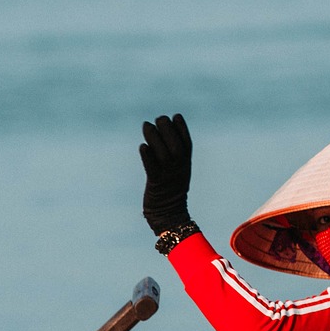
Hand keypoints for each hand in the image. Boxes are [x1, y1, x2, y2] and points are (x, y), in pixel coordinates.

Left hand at [139, 113, 192, 234]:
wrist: (169, 213)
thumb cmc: (171, 188)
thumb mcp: (178, 169)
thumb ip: (174, 152)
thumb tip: (163, 132)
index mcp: (186, 163)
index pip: (187, 141)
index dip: (182, 128)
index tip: (175, 116)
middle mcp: (178, 168)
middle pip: (175, 145)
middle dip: (167, 129)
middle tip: (158, 119)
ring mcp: (167, 176)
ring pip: (162, 153)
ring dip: (154, 137)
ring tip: (146, 125)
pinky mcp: (155, 183)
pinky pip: (151, 168)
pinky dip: (147, 156)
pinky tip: (142, 146)